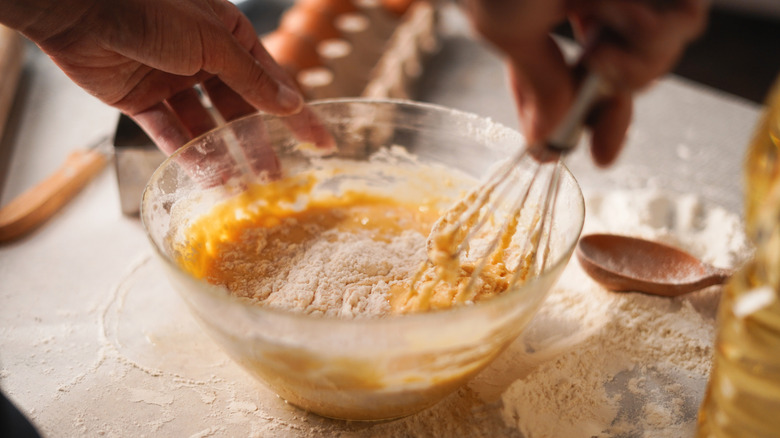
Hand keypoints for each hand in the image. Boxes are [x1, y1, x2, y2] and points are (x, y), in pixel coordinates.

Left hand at [8, 0, 313, 154]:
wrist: (75, 6)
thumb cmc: (148, 8)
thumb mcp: (211, 43)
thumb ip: (251, 78)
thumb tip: (290, 103)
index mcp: (227, 35)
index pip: (270, 81)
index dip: (296, 113)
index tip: (321, 142)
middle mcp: (202, 57)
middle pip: (238, 109)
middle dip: (256, 143)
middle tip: (275, 178)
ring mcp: (170, 79)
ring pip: (203, 125)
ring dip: (221, 154)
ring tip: (241, 187)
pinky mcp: (140, 99)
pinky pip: (169, 131)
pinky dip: (185, 153)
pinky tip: (205, 177)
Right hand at [463, 0, 707, 165]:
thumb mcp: (507, 29)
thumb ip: (536, 85)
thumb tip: (543, 146)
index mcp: (554, 21)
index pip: (580, 79)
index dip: (592, 119)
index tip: (598, 155)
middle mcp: (596, 6)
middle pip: (631, 72)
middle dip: (619, 85)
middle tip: (595, 66)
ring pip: (663, 54)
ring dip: (639, 58)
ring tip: (603, 36)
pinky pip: (682, 24)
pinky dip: (658, 31)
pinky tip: (619, 13)